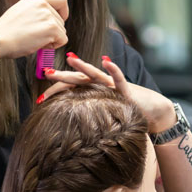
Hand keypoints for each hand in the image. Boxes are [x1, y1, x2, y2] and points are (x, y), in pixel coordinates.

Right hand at [0, 0, 68, 58]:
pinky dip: (53, 46)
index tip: (59, 19)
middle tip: (36, 36)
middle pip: (61, 20)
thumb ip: (36, 11)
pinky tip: (39, 44)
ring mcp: (48, 16)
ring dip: (52, 39)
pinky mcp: (52, 28)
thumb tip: (50, 18)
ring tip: (34, 39)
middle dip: (53, 31)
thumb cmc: (6, 31)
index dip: (63, 11)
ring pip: (62, 31)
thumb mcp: (21, 11)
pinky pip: (63, 40)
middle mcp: (43, 4)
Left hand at [39, 54, 175, 131]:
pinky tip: (106, 61)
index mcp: (93, 93)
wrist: (153, 112)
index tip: (38, 99)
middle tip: (45, 72)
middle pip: (77, 79)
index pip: (70, 90)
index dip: (55, 92)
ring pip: (95, 75)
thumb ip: (89, 118)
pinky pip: (120, 79)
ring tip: (71, 58)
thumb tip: (68, 132)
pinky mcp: (127, 91)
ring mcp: (113, 87)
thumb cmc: (127, 113)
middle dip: (61, 76)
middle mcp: (101, 87)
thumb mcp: (104, 116)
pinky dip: (114, 70)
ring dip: (83, 66)